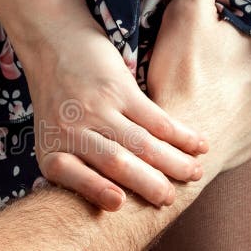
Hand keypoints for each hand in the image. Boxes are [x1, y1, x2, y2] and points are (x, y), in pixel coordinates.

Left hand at [15, 15, 207, 211]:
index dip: (96, 191)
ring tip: (195, 174)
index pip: (73, 176)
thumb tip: (108, 207)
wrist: (54, 43)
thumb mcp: (52, 138)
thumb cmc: (57, 103)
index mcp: (51, 150)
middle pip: (117, 163)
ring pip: (142, 143)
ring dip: (173, 162)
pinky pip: (156, 118)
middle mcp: (71, 130)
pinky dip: (180, 134)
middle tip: (172, 200)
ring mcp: (96, 108)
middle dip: (150, 185)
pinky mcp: (118, 87)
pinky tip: (198, 145)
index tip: (120, 204)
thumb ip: (74, 168)